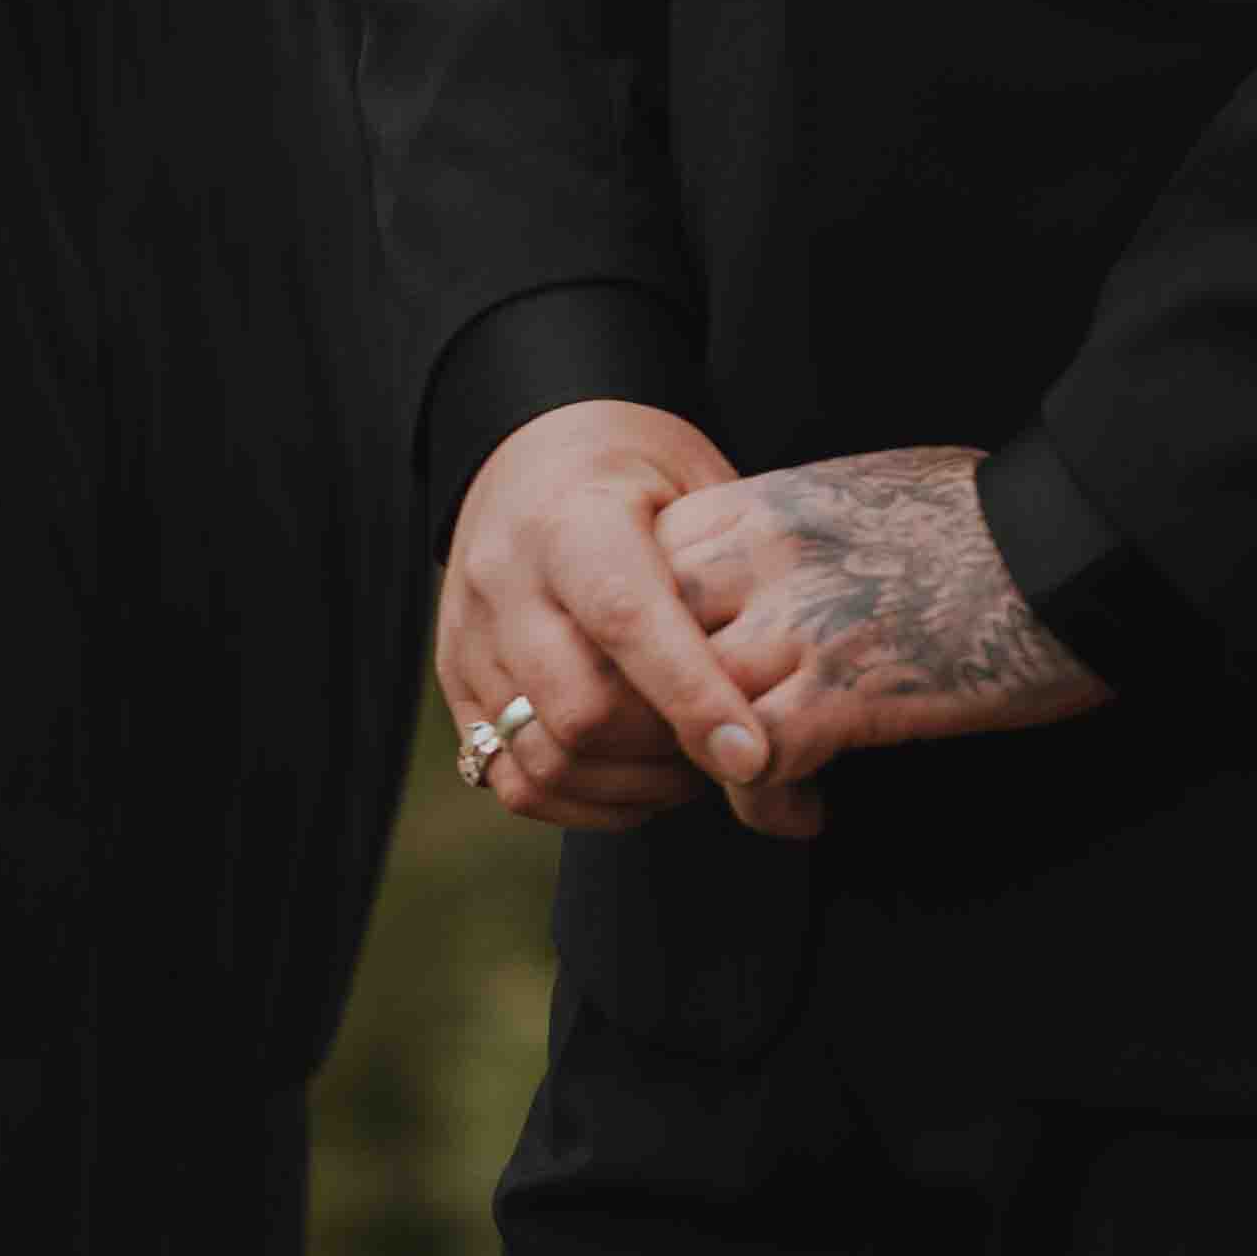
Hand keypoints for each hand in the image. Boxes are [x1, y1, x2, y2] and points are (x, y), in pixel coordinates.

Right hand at [439, 400, 787, 838]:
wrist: (533, 451)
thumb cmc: (642, 469)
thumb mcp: (698, 479)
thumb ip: (732, 564)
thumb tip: (799, 670)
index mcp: (570, 518)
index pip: (626, 620)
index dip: (692, 696)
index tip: (754, 755)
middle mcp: (504, 581)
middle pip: (580, 711)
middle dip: (668, 754)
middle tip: (735, 754)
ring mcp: (470, 639)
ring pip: (543, 760)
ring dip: (632, 789)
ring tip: (693, 770)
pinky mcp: (456, 685)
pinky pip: (511, 780)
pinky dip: (584, 804)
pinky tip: (640, 785)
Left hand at [652, 446, 1103, 837]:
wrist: (1074, 538)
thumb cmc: (981, 517)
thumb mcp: (849, 496)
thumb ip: (776, 539)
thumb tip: (746, 583)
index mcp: (755, 506)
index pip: (635, 584)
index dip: (646, 647)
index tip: (680, 685)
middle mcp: (758, 559)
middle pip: (640, 655)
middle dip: (660, 716)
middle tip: (698, 752)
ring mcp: (797, 623)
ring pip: (683, 718)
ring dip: (712, 768)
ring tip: (760, 785)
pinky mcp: (845, 690)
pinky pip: (753, 768)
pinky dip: (769, 805)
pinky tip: (808, 810)